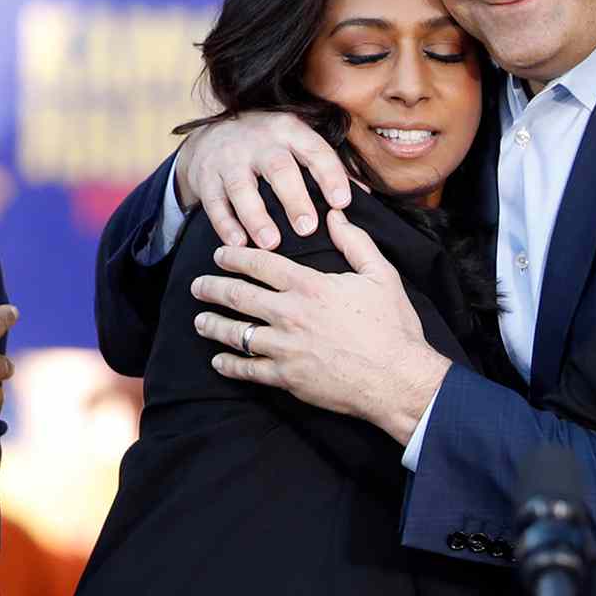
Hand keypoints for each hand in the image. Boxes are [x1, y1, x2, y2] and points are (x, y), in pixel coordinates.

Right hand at [175, 113, 352, 250]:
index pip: (315, 151)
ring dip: (256, 217)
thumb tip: (365, 195)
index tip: (342, 203)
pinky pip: (215, 203)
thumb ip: (327, 167)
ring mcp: (229, 158)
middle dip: (294, 199)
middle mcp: (259, 141)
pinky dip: (225, 224)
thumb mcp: (296, 143)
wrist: (210, 138)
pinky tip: (237, 245)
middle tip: (307, 228)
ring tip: (271, 243)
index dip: (330, 176)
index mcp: (289, 130)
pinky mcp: (206, 178)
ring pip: (243, 187)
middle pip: (279, 169)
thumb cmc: (267, 146)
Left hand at [189, 208, 449, 444]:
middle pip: (238, 296)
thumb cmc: (393, 326)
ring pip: (236, 334)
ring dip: (213, 326)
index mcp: (310, 286)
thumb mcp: (381, 275)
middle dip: (211, 288)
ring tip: (199, 321)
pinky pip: (248, 370)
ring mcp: (285, 348)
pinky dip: (230, 365)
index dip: (235, 257)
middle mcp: (290, 314)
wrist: (397, 379)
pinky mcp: (287, 378)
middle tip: (197, 286)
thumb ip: (355, 242)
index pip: (260, 264)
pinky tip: (218, 362)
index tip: (219, 255)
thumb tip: (336, 215)